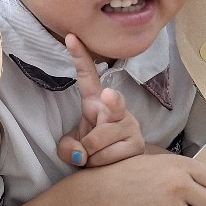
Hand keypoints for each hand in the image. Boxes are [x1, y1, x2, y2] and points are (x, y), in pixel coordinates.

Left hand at [56, 33, 144, 168]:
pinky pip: (108, 156)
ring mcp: (130, 126)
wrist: (117, 169)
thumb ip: (67, 149)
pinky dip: (99, 164)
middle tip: (107, 96)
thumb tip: (79, 154)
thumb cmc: (92, 150)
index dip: (80, 57)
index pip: (88, 76)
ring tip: (93, 156)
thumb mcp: (72, 147)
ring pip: (99, 139)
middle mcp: (117, 109)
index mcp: (96, 102)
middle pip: (113, 101)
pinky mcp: (137, 145)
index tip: (70, 37)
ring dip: (89, 154)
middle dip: (111, 100)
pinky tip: (105, 164)